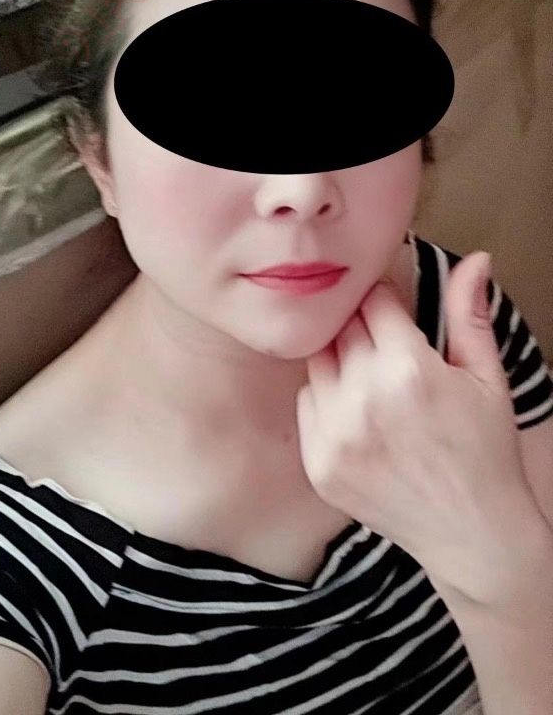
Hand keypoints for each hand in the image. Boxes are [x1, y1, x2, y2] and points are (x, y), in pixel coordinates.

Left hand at [295, 251, 541, 603]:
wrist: (472, 535)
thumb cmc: (485, 450)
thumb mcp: (487, 377)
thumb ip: (469, 313)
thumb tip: (476, 258)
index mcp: (409, 369)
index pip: (372, 300)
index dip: (382, 299)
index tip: (390, 307)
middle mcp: (364, 398)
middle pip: (340, 327)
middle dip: (360, 326)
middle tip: (384, 345)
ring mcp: (335, 434)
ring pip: (317, 361)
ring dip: (339, 360)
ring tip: (373, 380)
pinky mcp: (317, 463)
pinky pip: (306, 402)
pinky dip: (325, 398)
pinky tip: (359, 413)